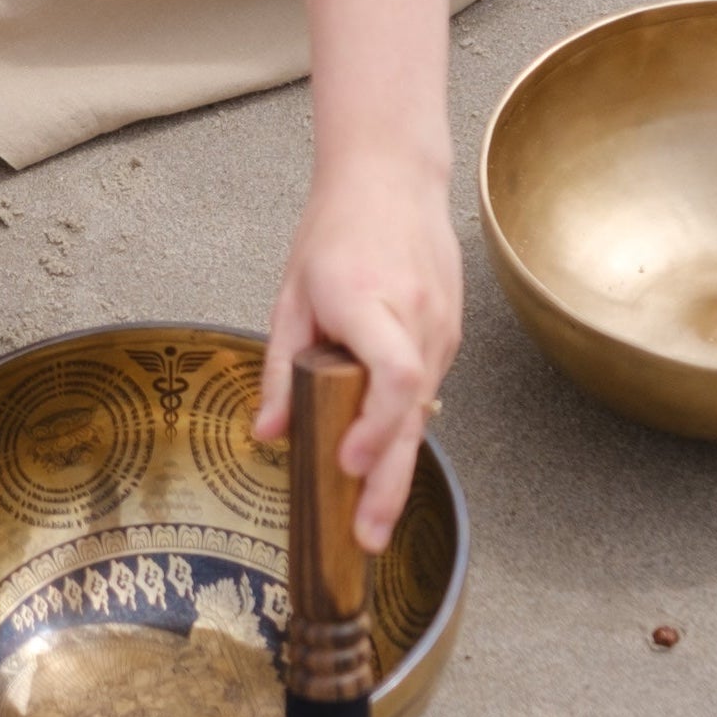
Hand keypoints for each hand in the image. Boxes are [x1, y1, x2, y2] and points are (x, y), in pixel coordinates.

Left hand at [250, 145, 461, 551]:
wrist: (392, 179)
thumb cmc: (337, 230)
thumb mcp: (291, 295)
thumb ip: (281, 366)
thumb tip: (268, 432)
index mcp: (370, 303)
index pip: (393, 374)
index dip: (375, 424)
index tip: (348, 460)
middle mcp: (416, 321)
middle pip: (412, 415)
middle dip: (390, 484)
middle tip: (367, 537)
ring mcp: (440, 329)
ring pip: (422, 411)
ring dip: (397, 464)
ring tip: (371, 518)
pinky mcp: (448, 334)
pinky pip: (425, 390)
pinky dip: (403, 426)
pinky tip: (383, 458)